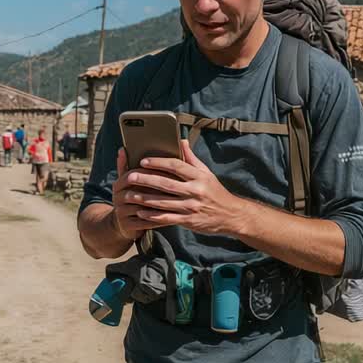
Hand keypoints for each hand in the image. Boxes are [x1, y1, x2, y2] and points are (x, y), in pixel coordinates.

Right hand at [110, 148, 168, 238]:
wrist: (121, 224)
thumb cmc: (131, 197)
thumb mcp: (127, 181)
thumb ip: (127, 165)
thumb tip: (124, 147)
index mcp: (119, 183)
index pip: (133, 174)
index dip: (150, 171)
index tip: (168, 169)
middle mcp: (117, 197)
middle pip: (139, 190)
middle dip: (156, 188)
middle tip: (175, 186)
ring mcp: (121, 212)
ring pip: (144, 206)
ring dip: (160, 204)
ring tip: (177, 201)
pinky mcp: (127, 225)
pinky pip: (146, 222)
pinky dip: (160, 219)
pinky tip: (174, 216)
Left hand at [124, 140, 245, 236]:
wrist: (231, 215)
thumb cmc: (216, 192)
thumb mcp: (207, 173)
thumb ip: (191, 158)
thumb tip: (181, 141)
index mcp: (199, 176)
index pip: (176, 166)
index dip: (158, 162)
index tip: (144, 161)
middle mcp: (195, 191)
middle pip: (166, 183)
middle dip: (146, 179)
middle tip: (130, 176)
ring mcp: (191, 207)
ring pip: (164, 202)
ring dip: (145, 198)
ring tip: (130, 194)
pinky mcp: (189, 221)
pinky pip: (167, 218)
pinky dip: (152, 216)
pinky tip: (141, 213)